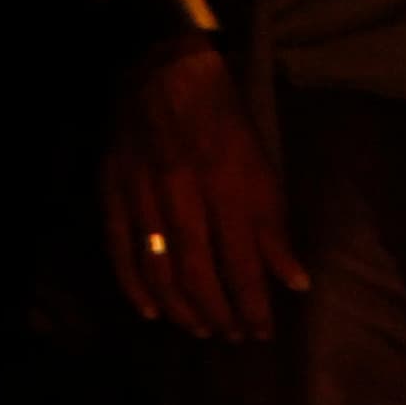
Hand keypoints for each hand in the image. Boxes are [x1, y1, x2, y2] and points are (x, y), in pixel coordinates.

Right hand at [102, 42, 306, 340]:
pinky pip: (120, 249)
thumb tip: (294, 282)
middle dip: (218, 315)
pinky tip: (152, 312)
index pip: (243, 267)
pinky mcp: (111, 190)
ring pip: (160, 270)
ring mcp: (141, 195)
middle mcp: (183, 197)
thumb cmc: (223, 120)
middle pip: (199, 276)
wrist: (160, 68)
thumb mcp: (262, 168)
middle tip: (232, 336)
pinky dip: (134, 286)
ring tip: (201, 330)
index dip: (252, 307)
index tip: (262, 332)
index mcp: (227, 190)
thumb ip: (273, 229)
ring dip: (182, 309)